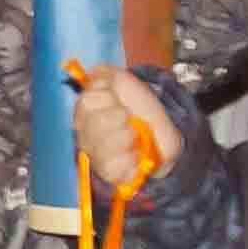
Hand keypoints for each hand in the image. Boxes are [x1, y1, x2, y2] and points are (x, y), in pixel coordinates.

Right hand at [72, 62, 179, 190]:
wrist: (162, 134)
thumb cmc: (141, 109)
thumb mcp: (124, 82)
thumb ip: (104, 74)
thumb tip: (91, 74)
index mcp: (85, 111)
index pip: (87, 101)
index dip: (108, 99)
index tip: (118, 101)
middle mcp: (84, 134)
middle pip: (95, 124)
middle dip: (119, 118)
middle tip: (129, 120)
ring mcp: (95, 156)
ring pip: (104, 146)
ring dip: (127, 137)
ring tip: (134, 137)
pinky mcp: (108, 174)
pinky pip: (114, 167)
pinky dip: (130, 159)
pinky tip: (135, 154)